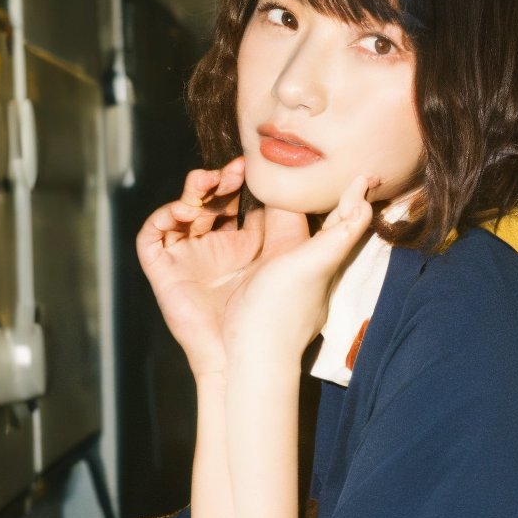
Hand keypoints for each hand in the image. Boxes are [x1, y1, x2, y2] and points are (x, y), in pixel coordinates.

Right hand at [136, 159, 375, 378]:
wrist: (251, 353)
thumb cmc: (285, 313)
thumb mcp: (320, 259)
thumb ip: (345, 223)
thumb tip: (364, 185)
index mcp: (259, 245)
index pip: (248, 200)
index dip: (247, 179)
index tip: (250, 163)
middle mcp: (227, 249)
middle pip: (215, 199)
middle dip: (218, 179)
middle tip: (230, 172)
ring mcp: (195, 259)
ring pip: (185, 209)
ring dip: (192, 191)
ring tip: (205, 187)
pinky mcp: (168, 271)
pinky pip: (153, 235)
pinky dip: (162, 217)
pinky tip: (185, 213)